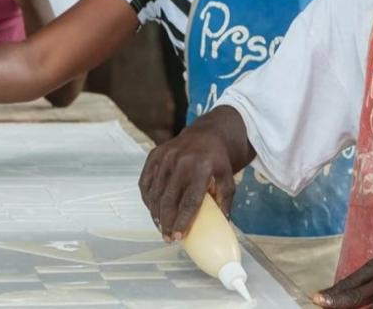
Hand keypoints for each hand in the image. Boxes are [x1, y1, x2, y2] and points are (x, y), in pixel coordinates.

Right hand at [138, 124, 237, 241]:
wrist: (206, 134)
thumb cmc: (217, 161)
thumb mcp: (227, 179)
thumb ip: (225, 202)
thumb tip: (221, 226)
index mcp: (202, 167)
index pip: (190, 200)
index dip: (183, 220)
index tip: (179, 236)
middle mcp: (181, 161)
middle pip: (169, 199)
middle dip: (167, 222)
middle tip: (168, 238)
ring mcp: (165, 156)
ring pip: (155, 193)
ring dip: (156, 214)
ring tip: (161, 228)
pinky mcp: (154, 155)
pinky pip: (145, 182)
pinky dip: (147, 199)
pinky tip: (153, 211)